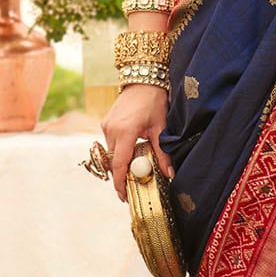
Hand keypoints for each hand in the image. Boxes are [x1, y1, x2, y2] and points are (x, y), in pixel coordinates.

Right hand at [100, 83, 172, 201]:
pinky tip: (130, 153)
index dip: (120, 183)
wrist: (143, 80)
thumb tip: (170, 174)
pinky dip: (118, 152)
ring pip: (110, 154)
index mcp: (125, 131)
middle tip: (131, 188)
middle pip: (112, 162)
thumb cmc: (154, 102)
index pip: (119, 164)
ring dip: (120, 163)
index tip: (124, 196)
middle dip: (120, 176)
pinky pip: (110, 144)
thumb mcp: (161, 128)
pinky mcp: (105, 123)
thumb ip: (163, 153)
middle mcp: (111, 129)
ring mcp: (106, 125)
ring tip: (133, 171)